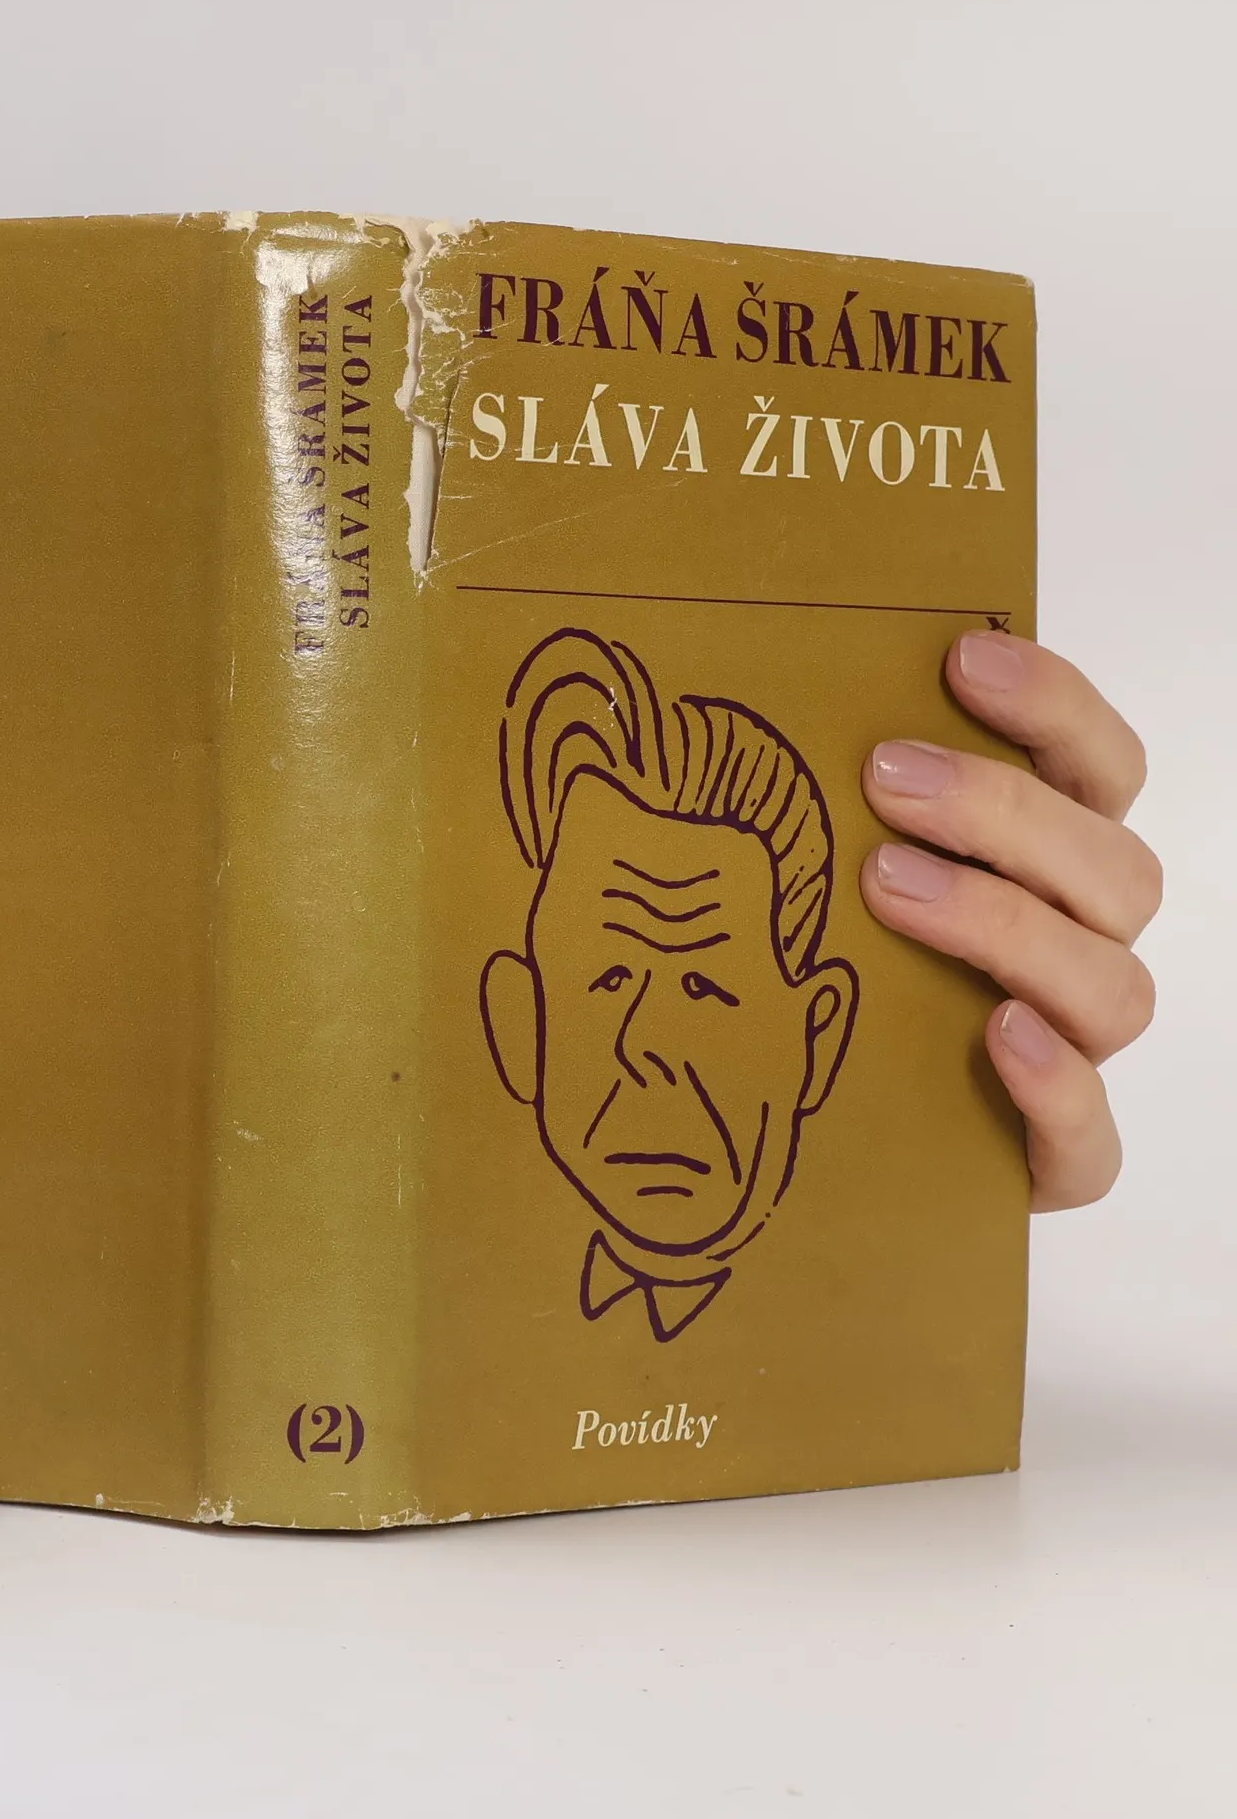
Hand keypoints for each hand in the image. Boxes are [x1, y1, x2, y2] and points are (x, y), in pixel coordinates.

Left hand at [862, 633, 1158, 1210]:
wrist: (811, 1145)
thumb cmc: (823, 978)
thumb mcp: (816, 876)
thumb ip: (814, 802)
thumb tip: (705, 698)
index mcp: (1046, 869)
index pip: (1099, 768)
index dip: (1054, 705)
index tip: (964, 655)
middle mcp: (1077, 951)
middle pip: (1113, 868)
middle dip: (1005, 810)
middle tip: (885, 776)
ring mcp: (1073, 1056)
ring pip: (1111, 985)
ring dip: (1007, 923)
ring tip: (889, 886)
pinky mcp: (1050, 1162)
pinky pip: (1090, 1139)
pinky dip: (1057, 1086)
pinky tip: (997, 1036)